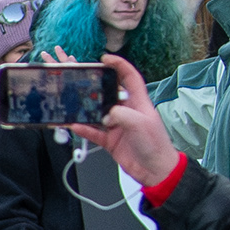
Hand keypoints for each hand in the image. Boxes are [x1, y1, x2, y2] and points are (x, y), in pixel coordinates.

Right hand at [60, 52, 176, 185]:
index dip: (119, 65)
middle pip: (108, 93)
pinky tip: (75, 125)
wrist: (156, 171)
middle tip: (81, 81)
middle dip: (95, 86)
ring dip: (85, 110)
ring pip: (97, 113)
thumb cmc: (156, 145)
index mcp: (138, 102)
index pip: (130, 77)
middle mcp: (127, 111)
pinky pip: (93, 132)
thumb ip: (121, 114)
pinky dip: (84, 129)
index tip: (105, 59)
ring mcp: (118, 126)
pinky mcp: (111, 140)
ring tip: (73, 103)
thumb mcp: (140, 124)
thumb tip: (105, 114)